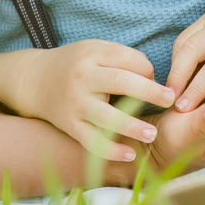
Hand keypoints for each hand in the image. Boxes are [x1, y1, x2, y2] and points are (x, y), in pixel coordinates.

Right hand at [11, 40, 175, 160]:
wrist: (34, 80)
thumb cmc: (76, 64)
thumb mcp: (95, 49)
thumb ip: (122, 58)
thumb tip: (154, 78)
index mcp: (93, 54)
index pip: (129, 60)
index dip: (148, 69)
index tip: (156, 80)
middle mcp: (83, 78)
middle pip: (121, 83)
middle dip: (149, 92)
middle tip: (171, 99)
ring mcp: (76, 104)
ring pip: (107, 117)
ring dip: (132, 126)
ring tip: (153, 134)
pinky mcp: (70, 126)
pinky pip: (92, 141)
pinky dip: (111, 150)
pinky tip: (130, 155)